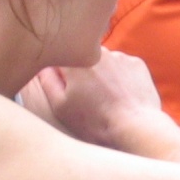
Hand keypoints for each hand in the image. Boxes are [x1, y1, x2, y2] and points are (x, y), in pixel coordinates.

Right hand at [31, 49, 164, 148]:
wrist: (135, 127)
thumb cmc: (96, 122)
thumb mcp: (61, 107)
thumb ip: (47, 82)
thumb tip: (42, 66)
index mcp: (75, 61)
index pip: (60, 57)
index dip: (61, 74)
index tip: (68, 90)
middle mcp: (96, 52)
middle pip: (84, 59)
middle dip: (83, 74)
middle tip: (89, 99)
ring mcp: (119, 56)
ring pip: (105, 62)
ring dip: (103, 75)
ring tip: (107, 100)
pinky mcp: (137, 64)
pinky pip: (124, 67)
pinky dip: (122, 78)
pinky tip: (122, 97)